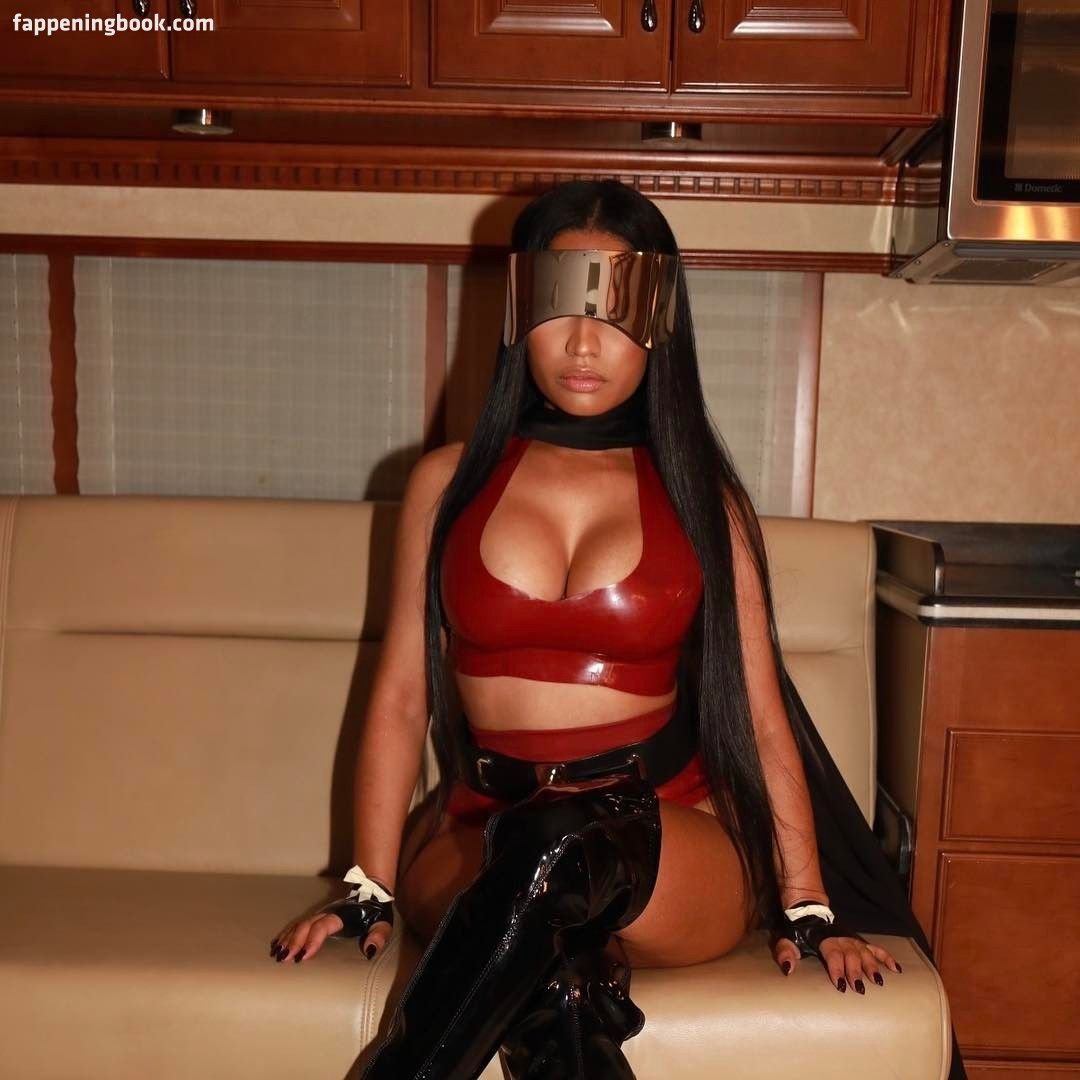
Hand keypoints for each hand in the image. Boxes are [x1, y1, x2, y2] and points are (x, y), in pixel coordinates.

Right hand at [269, 910, 392, 964]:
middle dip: (294, 942)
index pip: (324, 925)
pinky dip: (288, 934)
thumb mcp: (383, 924)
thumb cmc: (377, 912)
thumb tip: (370, 950)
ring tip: (278, 954)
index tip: (303, 956)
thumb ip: (378, 936)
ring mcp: (321, 913)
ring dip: (288, 939)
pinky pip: (299, 924)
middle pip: (307, 925)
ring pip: (300, 924)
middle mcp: (328, 912)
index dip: (313, 940)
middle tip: (284, 959)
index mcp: (343, 914)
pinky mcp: (318, 916)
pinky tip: (278, 945)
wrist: (371, 893)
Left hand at [772, 926, 903, 992]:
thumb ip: (785, 952)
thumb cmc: (799, 932)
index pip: (833, 954)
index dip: (837, 969)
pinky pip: (876, 949)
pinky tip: (896, 969)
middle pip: (851, 955)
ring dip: (872, 966)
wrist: (809, 913)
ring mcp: (853, 940)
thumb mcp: (787, 940)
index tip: (840, 985)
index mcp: (825, 940)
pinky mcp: (859, 941)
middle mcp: (842, 939)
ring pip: (865, 952)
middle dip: (855, 972)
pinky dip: (886, 958)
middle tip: (859, 988)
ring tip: (878, 982)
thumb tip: (788, 969)